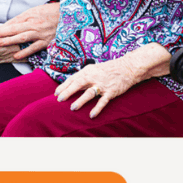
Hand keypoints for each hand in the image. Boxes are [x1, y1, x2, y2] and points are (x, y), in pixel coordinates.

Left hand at [0, 3, 59, 58]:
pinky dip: (25, 52)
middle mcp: (34, 24)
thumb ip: (22, 18)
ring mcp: (40, 33)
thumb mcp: (35, 11)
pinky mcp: (47, 41)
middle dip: (0, 33)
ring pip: (22, 37)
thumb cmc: (51, 12)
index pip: (11, 23)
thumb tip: (9, 25)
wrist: (68, 15)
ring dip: (9, 41)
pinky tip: (16, 56)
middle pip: (14, 29)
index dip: (0, 28)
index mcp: (30, 16)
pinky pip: (34, 47)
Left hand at [54, 44, 171, 118]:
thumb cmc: (108, 69)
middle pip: (78, 84)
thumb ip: (83, 76)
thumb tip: (70, 84)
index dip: (64, 86)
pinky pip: (103, 101)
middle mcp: (94, 77)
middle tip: (59, 100)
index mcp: (88, 71)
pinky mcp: (111, 91)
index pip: (73, 78)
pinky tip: (91, 115)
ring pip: (89, 93)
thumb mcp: (94, 69)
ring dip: (80, 100)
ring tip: (73, 108)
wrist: (127, 68)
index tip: (56, 93)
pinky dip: (97, 108)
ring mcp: (102, 84)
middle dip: (68, 92)